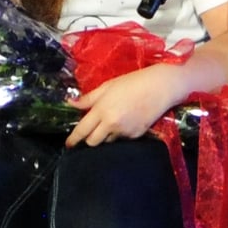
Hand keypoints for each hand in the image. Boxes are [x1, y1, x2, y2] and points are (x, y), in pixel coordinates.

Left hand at [64, 64, 180, 147]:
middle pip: (93, 142)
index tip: (68, 144)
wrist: (160, 87)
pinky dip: (120, 133)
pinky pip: (122, 139)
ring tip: (112, 122)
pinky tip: (126, 121)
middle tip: (91, 131)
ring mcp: (124, 131)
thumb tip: (70, 104)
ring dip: (105, 136)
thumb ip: (88, 98)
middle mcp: (111, 124)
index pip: (82, 130)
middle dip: (89, 139)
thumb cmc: (132, 82)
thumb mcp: (107, 86)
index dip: (73, 139)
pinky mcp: (136, 135)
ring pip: (108, 141)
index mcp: (102, 110)